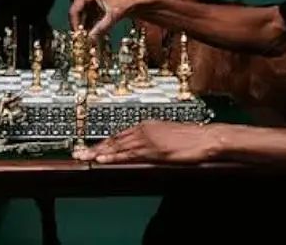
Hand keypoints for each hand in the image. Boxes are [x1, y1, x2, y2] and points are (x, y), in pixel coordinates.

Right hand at [68, 0, 139, 37]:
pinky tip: (90, 38)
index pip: (75, 10)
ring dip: (83, 29)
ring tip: (85, 42)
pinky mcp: (91, 3)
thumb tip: (89, 40)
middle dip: (78, 28)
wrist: (136, 1)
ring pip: (81, 17)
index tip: (77, 38)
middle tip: (80, 42)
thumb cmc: (126, 5)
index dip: (75, 25)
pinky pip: (86, 17)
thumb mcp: (113, 16)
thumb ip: (101, 28)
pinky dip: (88, 27)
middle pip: (76, 13)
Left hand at [72, 120, 220, 163]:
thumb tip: (141, 150)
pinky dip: (114, 157)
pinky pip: (128, 154)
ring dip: (100, 152)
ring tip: (85, 157)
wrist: (206, 138)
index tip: (92, 148)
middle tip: (79, 152)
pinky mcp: (152, 150)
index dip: (104, 142)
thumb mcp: (167, 138)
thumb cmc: (191, 139)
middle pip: (115, 139)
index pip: (120, 135)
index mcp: (147, 125)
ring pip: (118, 146)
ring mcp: (147, 139)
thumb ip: (152, 142)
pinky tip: (103, 160)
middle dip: (96, 147)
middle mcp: (144, 129)